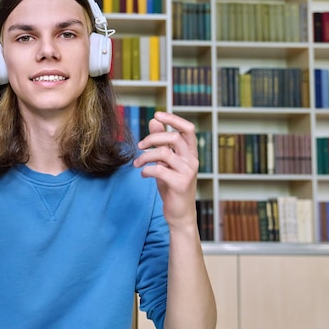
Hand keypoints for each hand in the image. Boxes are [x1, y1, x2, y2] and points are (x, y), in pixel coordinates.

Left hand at [133, 112, 198, 227]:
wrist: (180, 213)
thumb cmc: (172, 185)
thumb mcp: (166, 162)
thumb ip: (161, 142)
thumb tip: (154, 120)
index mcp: (190, 153)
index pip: (188, 129)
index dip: (173, 119)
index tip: (157, 115)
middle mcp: (192, 160)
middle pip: (174, 138)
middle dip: (152, 138)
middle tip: (139, 146)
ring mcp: (188, 172)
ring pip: (164, 153)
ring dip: (145, 156)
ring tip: (137, 163)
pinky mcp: (181, 184)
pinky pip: (160, 170)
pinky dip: (147, 170)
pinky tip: (143, 174)